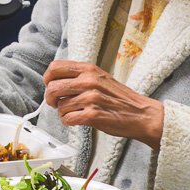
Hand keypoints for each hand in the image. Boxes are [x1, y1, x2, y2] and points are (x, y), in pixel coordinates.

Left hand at [42, 60, 163, 146]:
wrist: (141, 115)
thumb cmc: (120, 98)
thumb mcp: (101, 78)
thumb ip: (81, 76)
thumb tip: (56, 79)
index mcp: (89, 69)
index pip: (55, 68)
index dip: (48, 79)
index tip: (50, 86)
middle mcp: (89, 80)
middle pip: (52, 87)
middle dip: (50, 98)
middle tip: (56, 104)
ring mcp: (91, 98)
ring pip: (59, 105)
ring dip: (62, 112)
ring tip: (73, 113)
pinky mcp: (92, 115)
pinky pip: (67, 119)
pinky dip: (68, 121)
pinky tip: (76, 120)